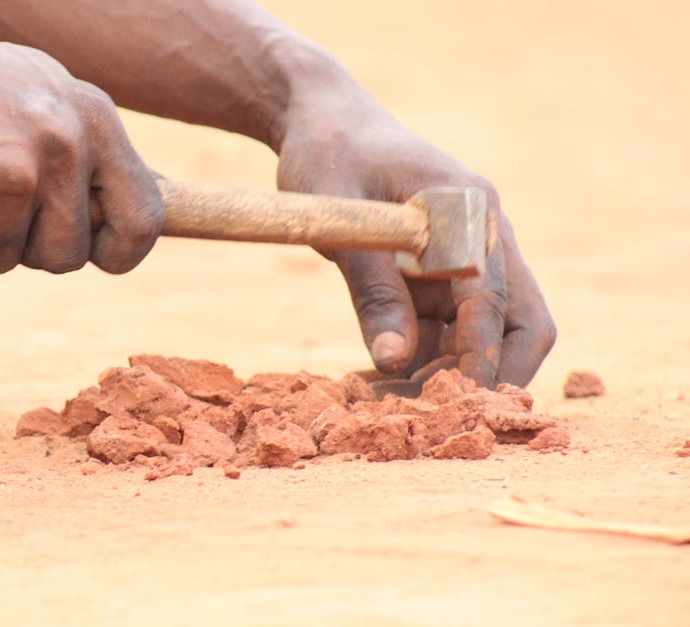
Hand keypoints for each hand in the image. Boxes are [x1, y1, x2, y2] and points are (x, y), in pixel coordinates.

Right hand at [0, 20, 162, 273]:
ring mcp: (17, 173)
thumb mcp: (40, 94)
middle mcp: (65, 145)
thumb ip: (81, 146)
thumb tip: (117, 208)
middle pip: (67, 256)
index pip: (145, 217)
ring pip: (6, 260)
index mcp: (94, 119)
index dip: (120, 251)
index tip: (94, 254)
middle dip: (25, 250)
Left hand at [273, 79, 554, 386]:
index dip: (479, 358)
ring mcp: (467, 253)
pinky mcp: (441, 269)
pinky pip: (449, 325)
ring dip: (451, 373)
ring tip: (392, 407)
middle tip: (440, 420)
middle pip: (522, 322)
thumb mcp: (343, 222)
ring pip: (486, 332)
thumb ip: (372, 290)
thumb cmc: (327, 157)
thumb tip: (393, 362)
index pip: (495, 300)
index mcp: (471, 210)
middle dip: (492, 376)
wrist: (319, 120)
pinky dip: (425, 357)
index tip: (454, 405)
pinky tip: (381, 381)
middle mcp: (484, 235)